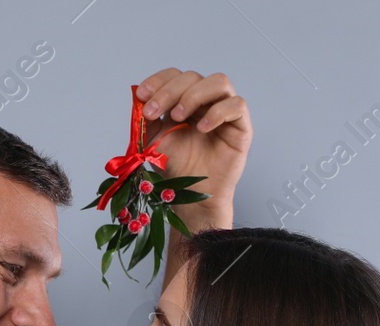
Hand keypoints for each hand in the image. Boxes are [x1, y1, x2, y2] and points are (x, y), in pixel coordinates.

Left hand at [136, 69, 250, 229]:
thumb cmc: (176, 168)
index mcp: (184, 100)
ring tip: (178, 116)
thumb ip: (146, 120)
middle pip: (192, 77)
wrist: (191, 195)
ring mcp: (225, 111)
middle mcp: (206, 101)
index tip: (142, 95)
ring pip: (219, 82)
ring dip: (194, 94)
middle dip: (169, 91)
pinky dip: (218, 112)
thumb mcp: (153, 140)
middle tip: (153, 111)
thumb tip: (138, 98)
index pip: (174, 76)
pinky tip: (202, 128)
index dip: (158, 81)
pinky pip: (237, 105)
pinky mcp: (241, 126)